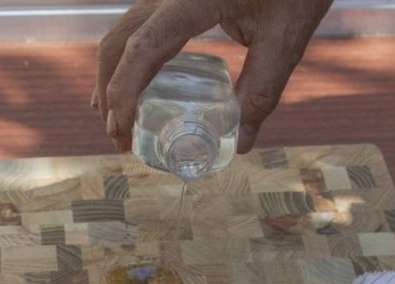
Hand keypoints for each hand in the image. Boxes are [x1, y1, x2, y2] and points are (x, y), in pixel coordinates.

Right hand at [94, 0, 332, 151]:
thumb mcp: (284, 39)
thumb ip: (262, 90)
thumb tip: (240, 143)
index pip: (144, 46)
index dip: (124, 90)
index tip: (122, 128)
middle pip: (119, 42)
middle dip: (110, 92)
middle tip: (121, 138)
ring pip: (123, 33)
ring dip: (113, 78)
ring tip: (119, 122)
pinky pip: (139, 28)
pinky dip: (129, 61)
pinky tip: (134, 90)